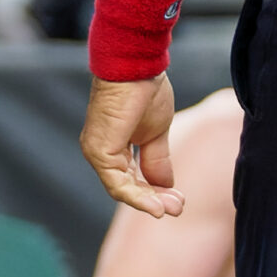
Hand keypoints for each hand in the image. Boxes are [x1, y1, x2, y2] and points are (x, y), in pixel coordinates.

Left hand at [81, 71, 181, 215]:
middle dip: (156, 199)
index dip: (156, 190)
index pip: (133, 178)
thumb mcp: (157, 132)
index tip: (179, 200)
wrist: (137, 67)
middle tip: (179, 208)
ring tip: (172, 209)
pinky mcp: (99, 152)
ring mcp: (97, 152)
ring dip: (149, 201)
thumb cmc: (145, 90)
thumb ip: (157, 159)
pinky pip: (118, 184)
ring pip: (123, 189)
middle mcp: (102, 151)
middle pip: (128, 186)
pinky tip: (158, 205)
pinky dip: (139, 197)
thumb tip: (165, 185)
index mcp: (113, 146)